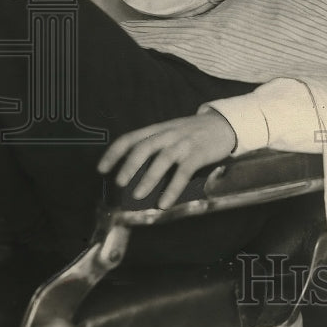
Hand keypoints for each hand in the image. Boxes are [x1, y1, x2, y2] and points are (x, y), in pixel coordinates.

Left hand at [97, 113, 236, 208]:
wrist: (225, 124)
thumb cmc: (194, 133)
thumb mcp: (172, 133)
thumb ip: (156, 147)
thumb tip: (134, 174)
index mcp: (158, 129)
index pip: (130, 138)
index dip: (114, 153)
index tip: (101, 169)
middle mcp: (169, 134)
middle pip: (144, 146)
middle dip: (129, 165)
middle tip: (119, 183)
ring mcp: (184, 143)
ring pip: (162, 158)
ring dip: (149, 178)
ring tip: (138, 195)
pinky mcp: (198, 153)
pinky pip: (183, 172)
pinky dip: (173, 188)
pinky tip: (165, 202)